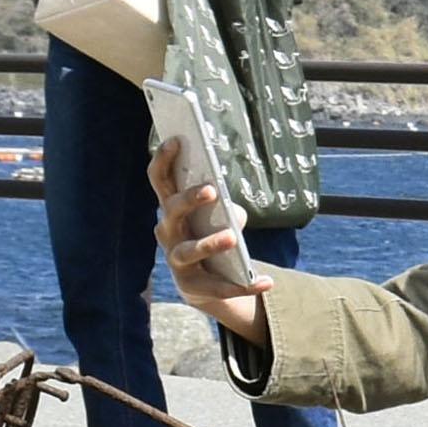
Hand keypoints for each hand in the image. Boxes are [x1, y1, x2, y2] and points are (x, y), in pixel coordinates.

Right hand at [149, 136, 271, 343]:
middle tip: (211, 190)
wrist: (206, 282)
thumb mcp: (219, 216)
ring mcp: (177, 261)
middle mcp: (167, 231)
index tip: (177, 139)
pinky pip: (221, 287)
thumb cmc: (209, 234)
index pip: (160, 179)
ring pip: (188, 251)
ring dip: (210, 243)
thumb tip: (232, 212)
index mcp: (171, 208)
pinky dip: (247, 284)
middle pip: (171, 211)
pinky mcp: (193, 287)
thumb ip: (225, 208)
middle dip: (189, 199)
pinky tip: (267, 281)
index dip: (164, 159)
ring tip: (232, 237)